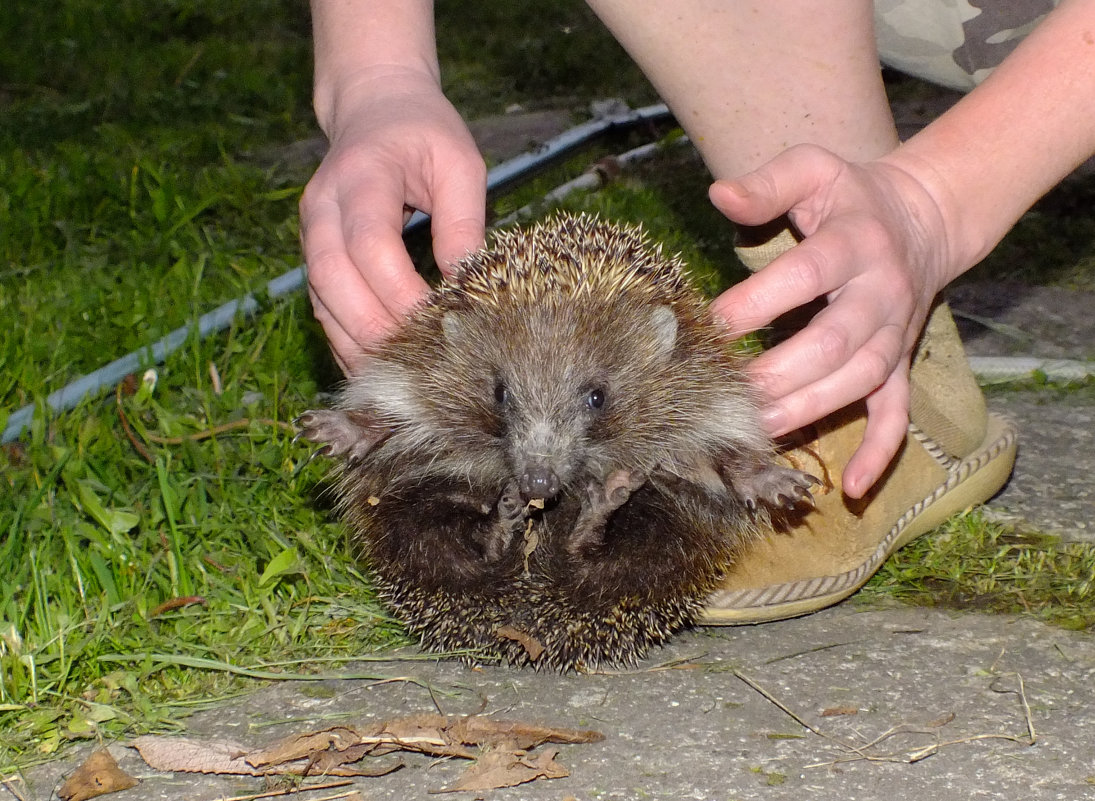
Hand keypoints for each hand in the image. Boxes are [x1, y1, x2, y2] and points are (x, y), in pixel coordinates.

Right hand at [300, 68, 486, 372]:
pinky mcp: (313, 255)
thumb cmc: (424, 133)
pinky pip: (322, 306)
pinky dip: (346, 341)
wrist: (374, 107)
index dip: (398, 291)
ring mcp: (311, 233)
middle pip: (334, 279)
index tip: (437, 322)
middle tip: (415, 365)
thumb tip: (465, 285)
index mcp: (361, 176)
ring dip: (355, 344)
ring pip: (322, 299)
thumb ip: (463, 219)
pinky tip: (376, 368)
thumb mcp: (459, 162)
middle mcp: (323, 207)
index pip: (370, 244)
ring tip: (396, 380)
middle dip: (372, 328)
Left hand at [709, 144, 954, 497]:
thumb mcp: (814, 169)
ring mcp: (895, 333)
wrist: (924, 219)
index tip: (711, 325)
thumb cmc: (850, 197)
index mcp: (855, 243)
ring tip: (759, 432)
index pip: (806, 275)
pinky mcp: (902, 363)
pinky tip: (849, 488)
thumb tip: (719, 194)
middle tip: (729, 395)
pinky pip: (898, 413)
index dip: (759, 302)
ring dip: (810, 412)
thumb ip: (768, 182)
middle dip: (781, 373)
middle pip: (834, 341)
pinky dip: (880, 452)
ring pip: (860, 382)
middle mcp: (881, 293)